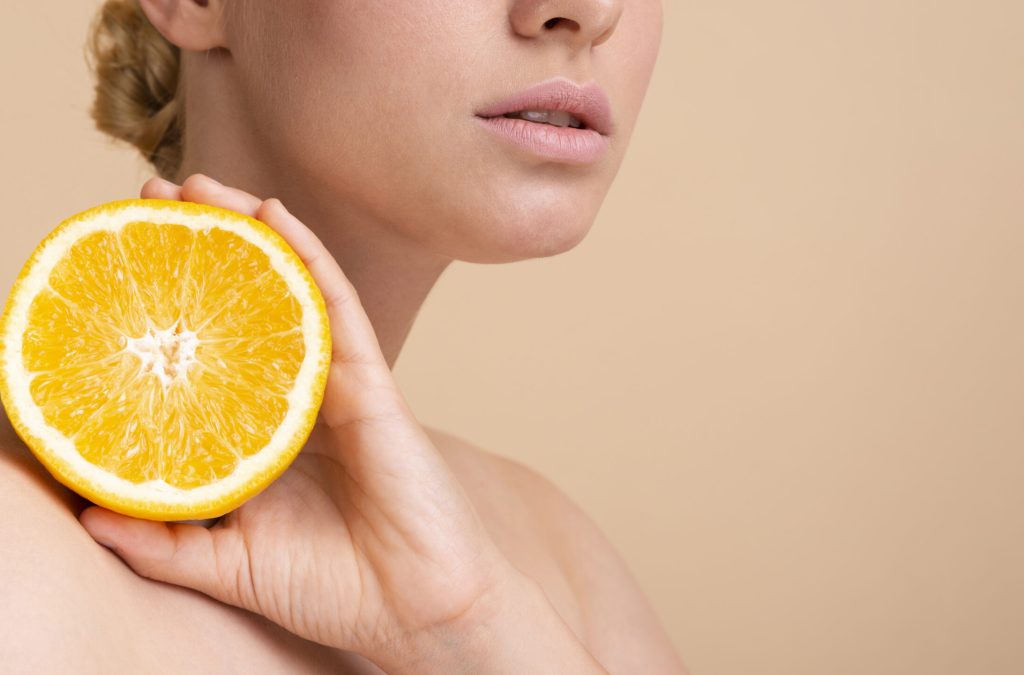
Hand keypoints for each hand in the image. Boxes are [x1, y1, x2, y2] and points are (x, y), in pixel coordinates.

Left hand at [78, 174, 603, 672]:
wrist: (416, 609)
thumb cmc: (335, 587)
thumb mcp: (227, 566)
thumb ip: (162, 544)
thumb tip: (84, 517)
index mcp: (263, 436)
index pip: (211, 356)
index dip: (170, 309)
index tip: (122, 271)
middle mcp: (297, 400)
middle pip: (247, 309)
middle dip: (200, 252)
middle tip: (152, 201)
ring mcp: (338, 387)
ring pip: (289, 293)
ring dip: (246, 233)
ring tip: (198, 186)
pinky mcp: (373, 385)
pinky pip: (338, 309)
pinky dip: (308, 258)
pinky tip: (273, 215)